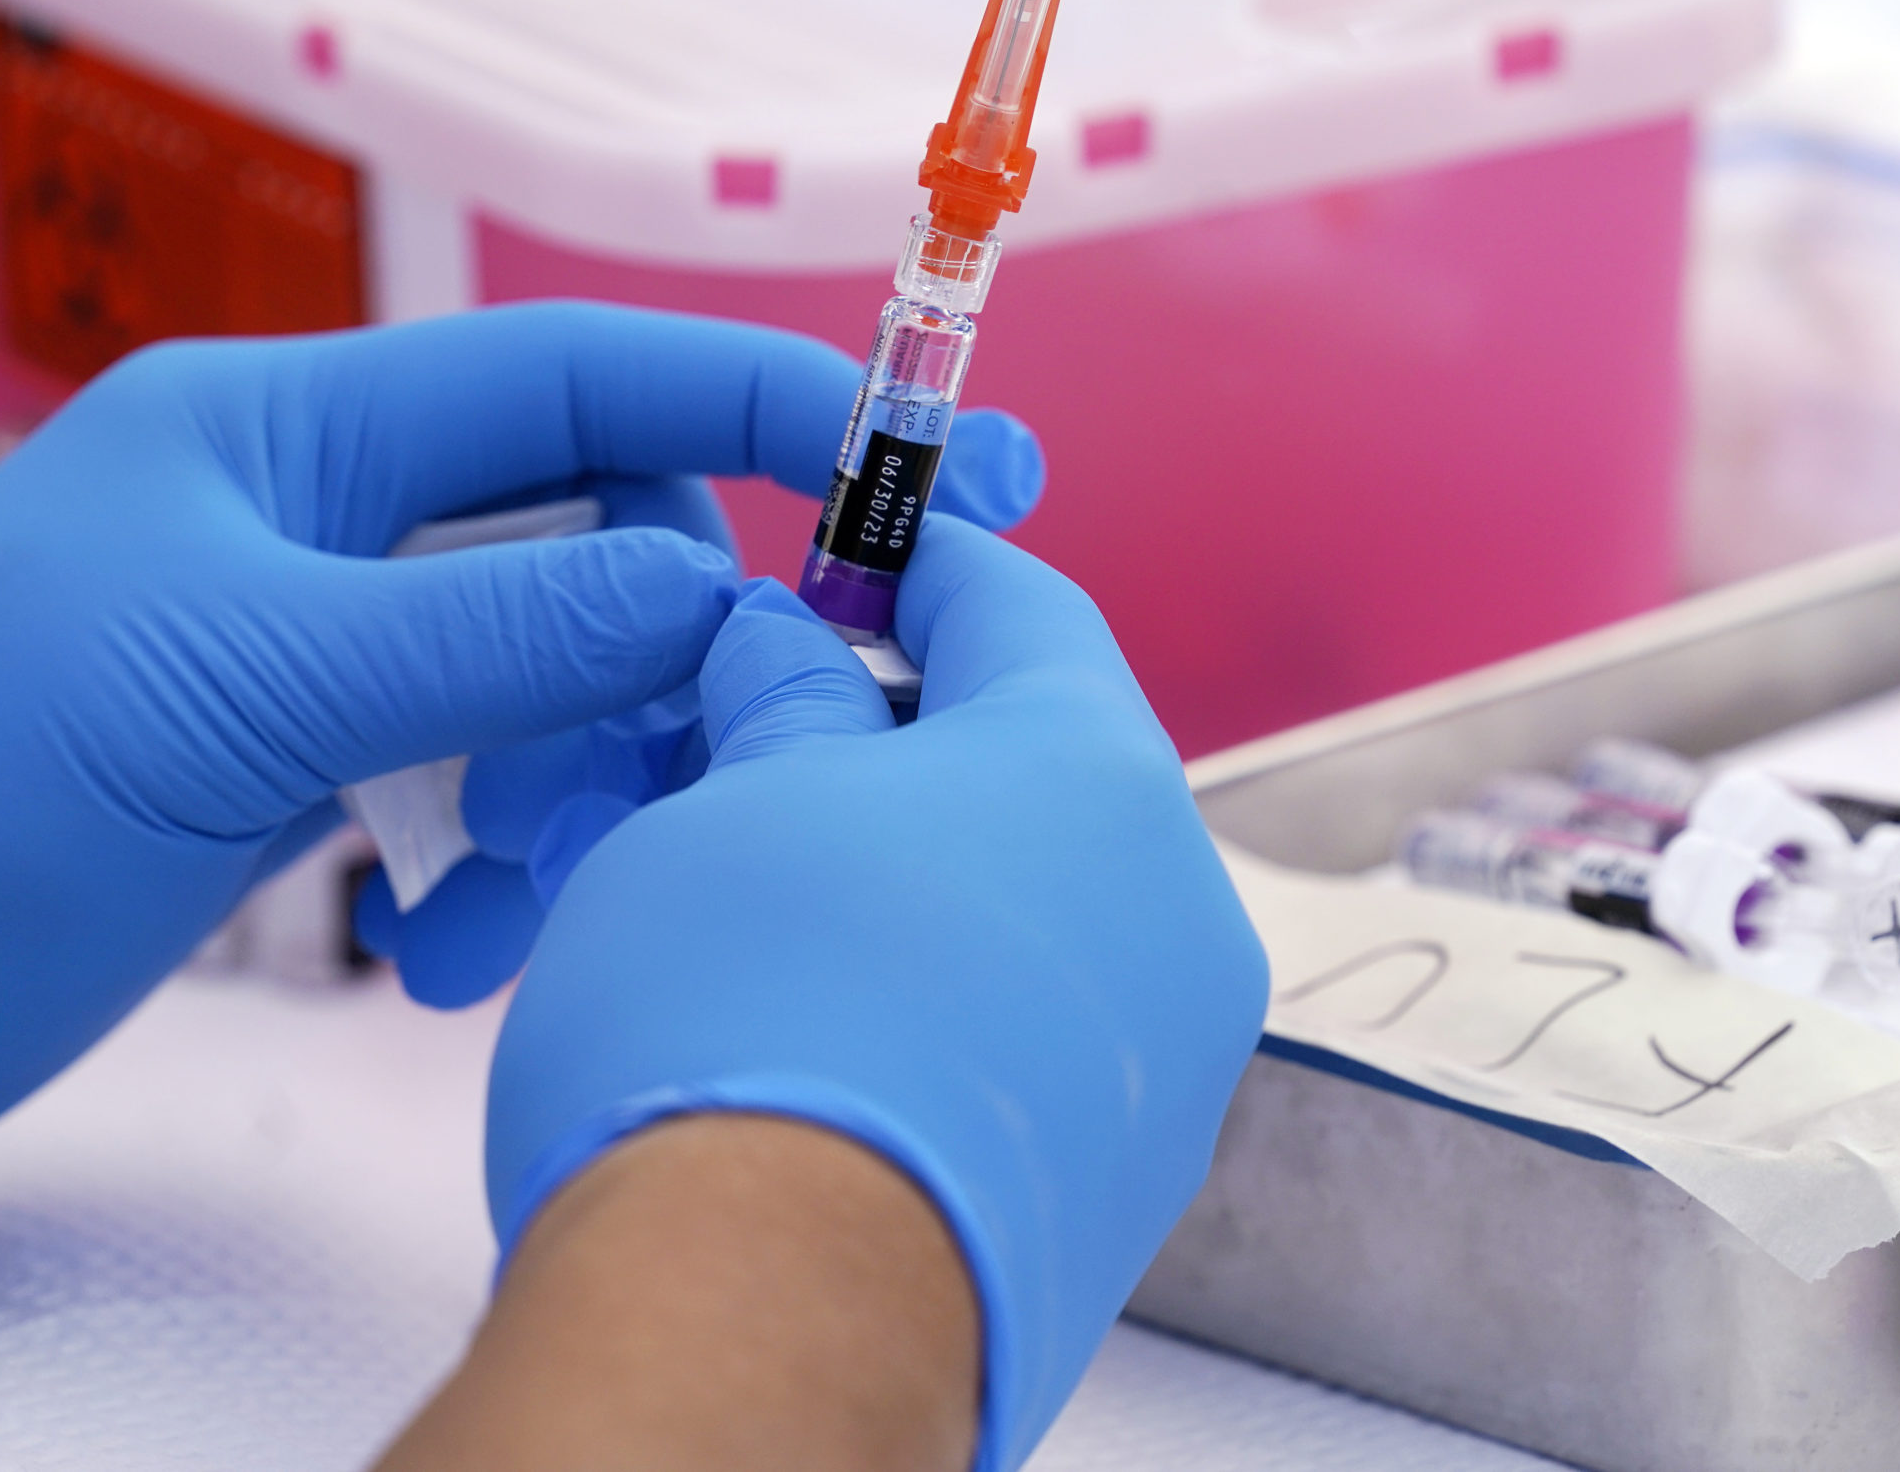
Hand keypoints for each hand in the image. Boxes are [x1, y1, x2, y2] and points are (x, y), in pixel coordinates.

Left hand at [0, 302, 1027, 1229]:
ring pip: (550, 682)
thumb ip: (500, 630)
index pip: (577, 378)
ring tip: (496, 905)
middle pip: (590, 545)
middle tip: (700, 774)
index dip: (762, 405)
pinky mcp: (311, 770)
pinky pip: (482, 786)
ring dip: (572, 793)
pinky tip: (441, 946)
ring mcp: (318, 650)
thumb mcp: (245, 686)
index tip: (930, 455)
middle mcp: (320, 525)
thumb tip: (715, 587)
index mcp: (290, 432)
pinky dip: (499, 865)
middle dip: (657, 663)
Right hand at [479, 522, 1269, 1469]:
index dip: (918, 568)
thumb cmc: (739, 1042)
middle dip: (890, 748)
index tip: (858, 562)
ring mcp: (1161, 1071)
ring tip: (756, 908)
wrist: (757, 1338)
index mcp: (1098, 775)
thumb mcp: (726, 803)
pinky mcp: (1114, 1194)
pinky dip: (934, 1007)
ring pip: (1027, 917)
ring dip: (905, 886)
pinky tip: (813, 1033)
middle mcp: (1173, 917)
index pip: (1019, 607)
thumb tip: (791, 660)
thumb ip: (782, 701)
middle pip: (1032, 774)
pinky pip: (1028, 1043)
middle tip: (761, 752)